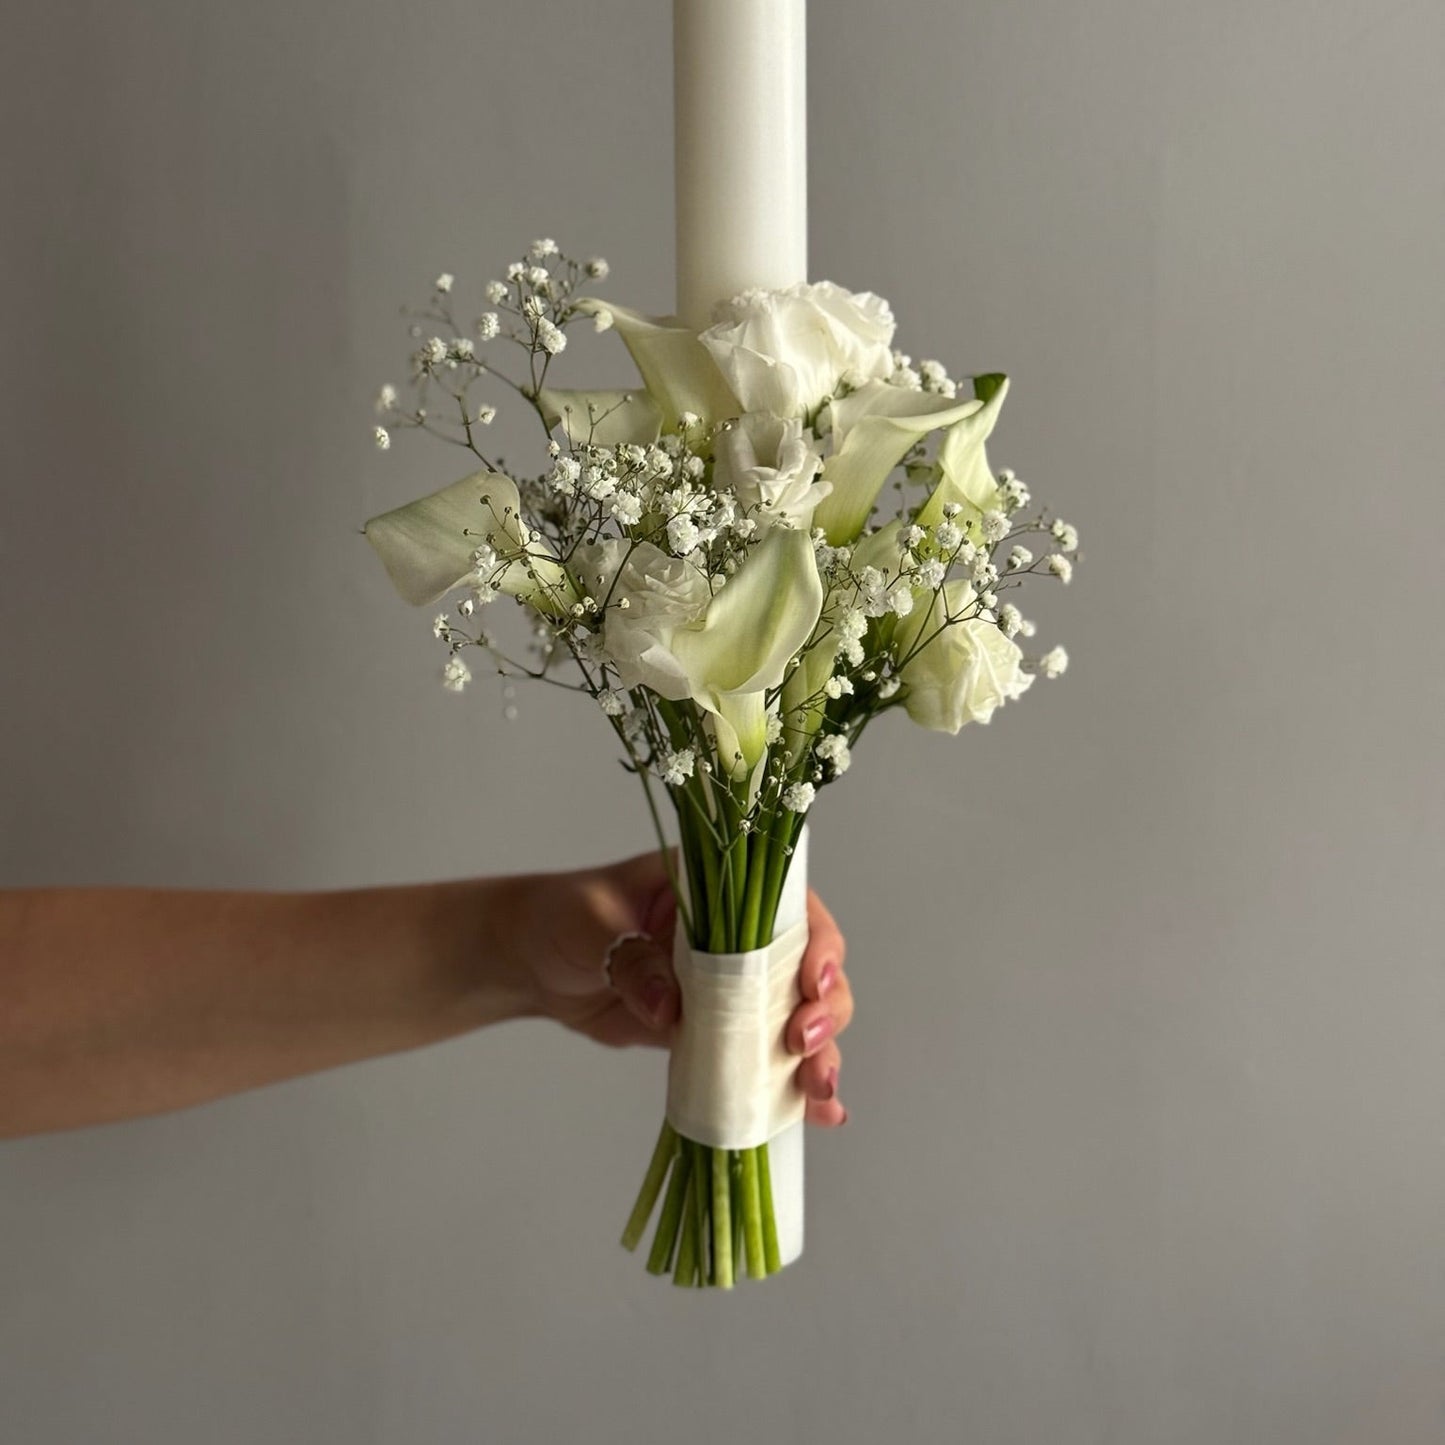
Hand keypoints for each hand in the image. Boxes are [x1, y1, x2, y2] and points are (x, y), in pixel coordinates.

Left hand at [518, 849, 852, 1126]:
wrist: (532, 961)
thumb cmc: (563, 917)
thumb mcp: (592, 923)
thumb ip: (633, 960)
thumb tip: (670, 1009)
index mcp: (721, 888)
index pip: (790, 907)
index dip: (816, 943)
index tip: (812, 980)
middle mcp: (741, 934)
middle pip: (809, 968)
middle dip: (823, 1008)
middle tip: (803, 1043)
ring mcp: (733, 986)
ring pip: (797, 1017)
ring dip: (818, 1055)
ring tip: (820, 1094)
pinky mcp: (716, 1031)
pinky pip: (761, 1057)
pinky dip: (788, 1086)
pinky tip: (814, 1114)